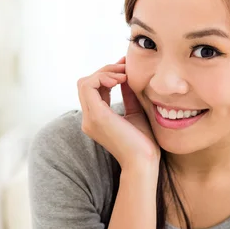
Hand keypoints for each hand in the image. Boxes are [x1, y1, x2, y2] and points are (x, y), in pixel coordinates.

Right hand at [77, 57, 159, 171]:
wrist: (144, 161)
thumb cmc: (144, 142)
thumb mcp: (135, 111)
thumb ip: (128, 95)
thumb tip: (126, 76)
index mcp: (97, 119)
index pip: (93, 89)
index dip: (107, 74)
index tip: (125, 67)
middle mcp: (89, 119)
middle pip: (86, 83)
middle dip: (106, 70)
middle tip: (125, 66)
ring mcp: (90, 118)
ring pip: (85, 83)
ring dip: (104, 72)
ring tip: (123, 74)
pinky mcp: (96, 116)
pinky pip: (88, 87)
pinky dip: (102, 78)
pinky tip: (119, 80)